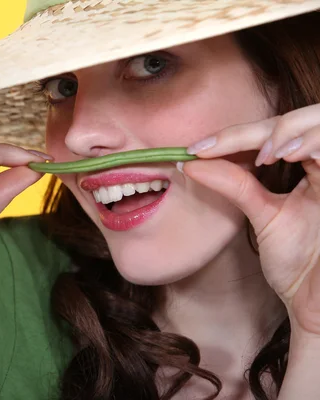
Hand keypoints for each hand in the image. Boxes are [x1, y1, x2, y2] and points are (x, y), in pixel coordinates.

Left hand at [183, 103, 319, 335]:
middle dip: (267, 127)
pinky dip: (316, 145)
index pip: (276, 134)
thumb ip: (235, 185)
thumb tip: (189, 163)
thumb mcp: (263, 215)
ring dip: (292, 132)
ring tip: (263, 154)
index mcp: (312, 169)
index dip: (235, 135)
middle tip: (226, 148)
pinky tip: (289, 154)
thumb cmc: (300, 263)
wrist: (318, 302)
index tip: (195, 150)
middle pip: (305, 119)